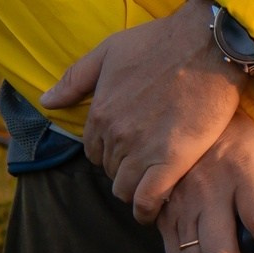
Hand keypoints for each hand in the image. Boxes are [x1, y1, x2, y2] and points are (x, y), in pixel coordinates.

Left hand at [40, 0, 241, 221]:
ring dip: (135, 187)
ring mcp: (142, 150)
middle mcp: (115, 135)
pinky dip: (147, 209)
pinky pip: (147, 201)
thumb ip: (76, 79)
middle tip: (146, 157)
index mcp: (100, 112)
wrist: (206, 45)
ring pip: (125, 189)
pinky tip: (153, 208)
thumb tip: (46, 101)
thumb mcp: (109, 50)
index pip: (93, 151)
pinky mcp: (171, 161)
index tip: (128, 145)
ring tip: (152, 179)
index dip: (109, 150)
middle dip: (124, 166)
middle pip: (109, 169)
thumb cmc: (160, 43)